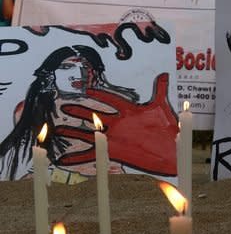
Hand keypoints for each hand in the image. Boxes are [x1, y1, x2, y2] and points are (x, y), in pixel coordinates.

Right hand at [54, 73, 177, 175]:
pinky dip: (78, 157)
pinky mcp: (114, 151)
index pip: (112, 100)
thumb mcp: (163, 108)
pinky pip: (93, 154)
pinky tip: (63, 159)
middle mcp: (120, 124)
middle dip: (80, 111)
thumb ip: (160, 91)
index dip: (100, 94)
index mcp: (130, 112)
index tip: (87, 89)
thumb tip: (164, 74)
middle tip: (64, 105)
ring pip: (90, 133)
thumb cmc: (168, 130)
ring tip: (57, 130)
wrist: (171, 152)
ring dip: (74, 132)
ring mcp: (115, 138)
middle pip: (96, 115)